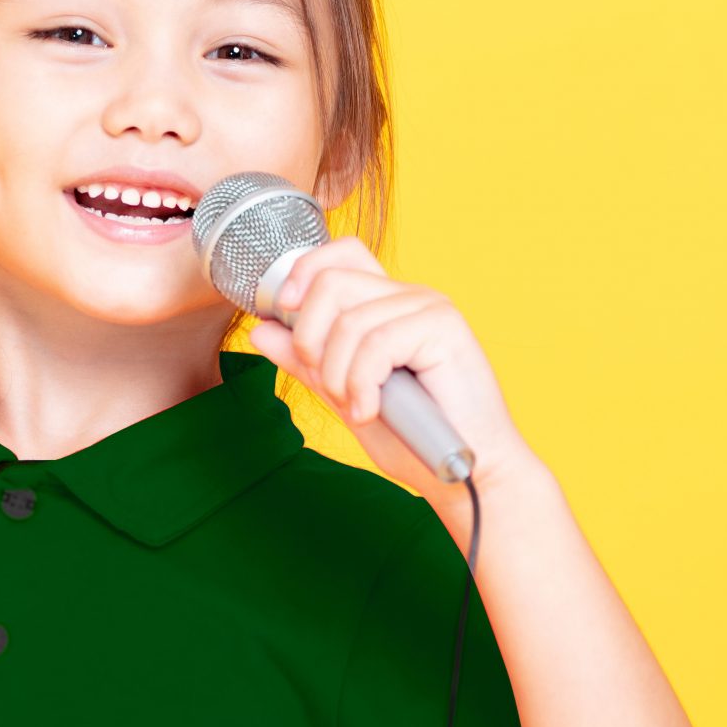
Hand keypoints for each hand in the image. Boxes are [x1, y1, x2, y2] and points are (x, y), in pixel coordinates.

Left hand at [245, 234, 535, 505]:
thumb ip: (306, 361)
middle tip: (330, 385)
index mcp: (385, 304)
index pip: (340, 254)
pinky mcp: (444, 327)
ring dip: (339, 376)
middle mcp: (407, 296)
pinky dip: (362, 384)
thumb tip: (261, 330)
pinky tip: (372, 411)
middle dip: (310, 340)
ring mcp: (428, 307)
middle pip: (330, 282)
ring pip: (348, 321)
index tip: (283, 309)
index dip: (303, 271)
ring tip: (359, 407)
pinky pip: (376, 343)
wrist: (465, 473)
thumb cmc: (411, 438)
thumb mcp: (342, 395)